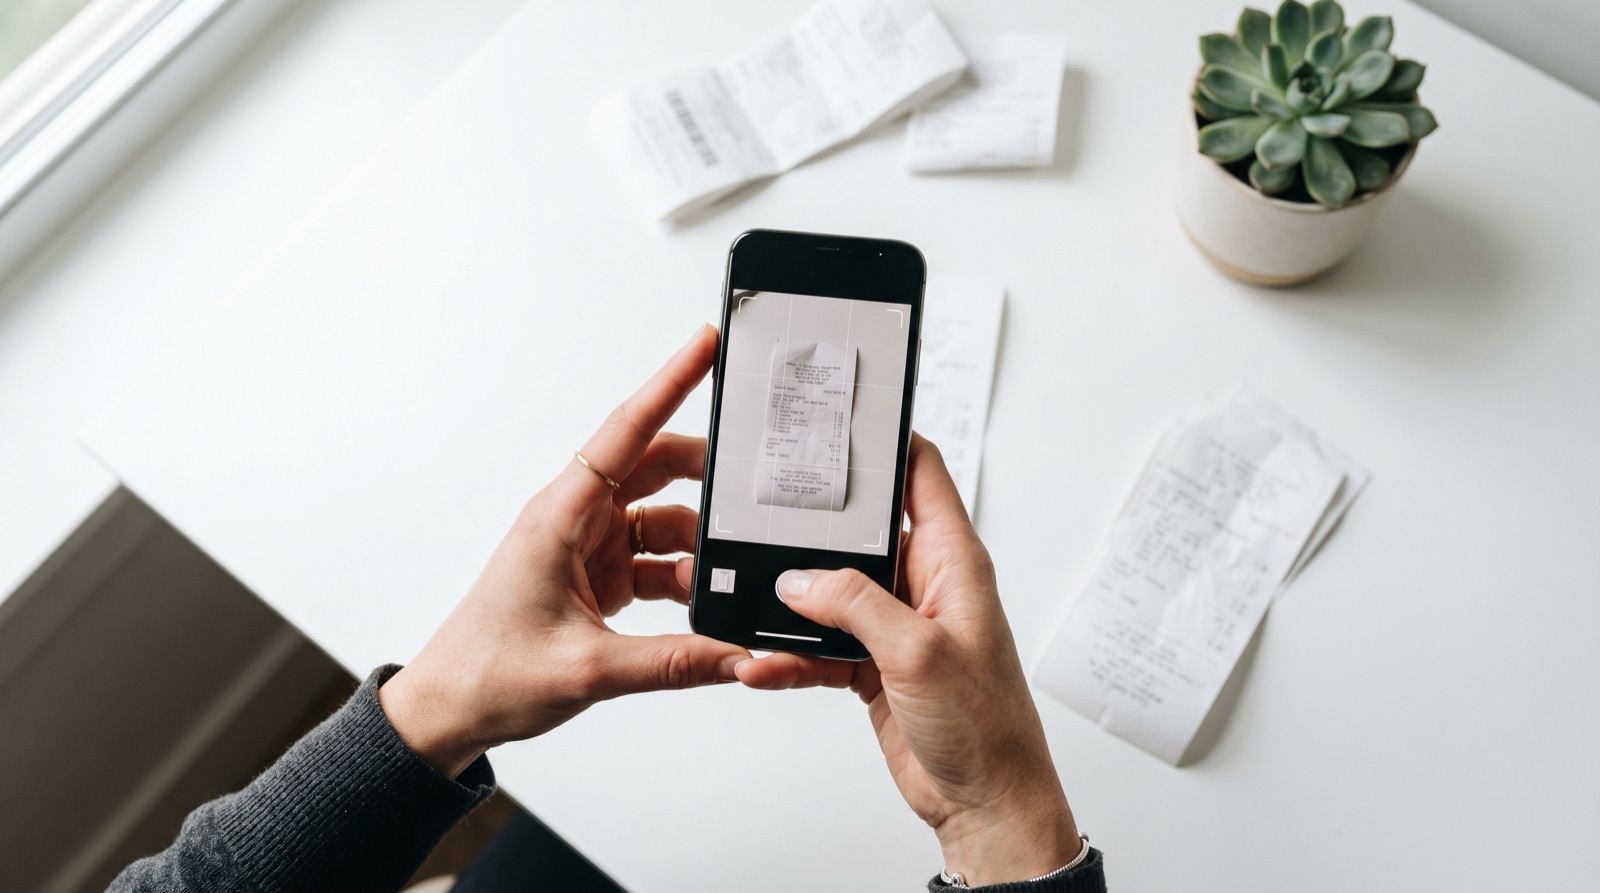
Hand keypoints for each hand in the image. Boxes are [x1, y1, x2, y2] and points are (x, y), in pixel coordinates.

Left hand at [380, 325, 749, 777]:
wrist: (448, 712)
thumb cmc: (488, 674)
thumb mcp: (589, 670)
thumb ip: (674, 662)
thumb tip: (738, 654)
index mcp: (560, 516)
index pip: (627, 431)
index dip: (671, 383)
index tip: (707, 344)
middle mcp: (574, 519)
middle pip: (655, 467)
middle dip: (708, 473)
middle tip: (755, 480)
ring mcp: (587, 547)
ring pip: (662, 518)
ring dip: (698, 545)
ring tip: (729, 574)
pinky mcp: (597, 577)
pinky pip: (655, 560)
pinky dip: (684, 578)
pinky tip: (705, 605)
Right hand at [705, 435, 1079, 884]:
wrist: (986, 803)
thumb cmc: (988, 728)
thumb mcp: (918, 653)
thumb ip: (856, 604)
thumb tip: (800, 578)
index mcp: (954, 561)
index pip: (922, 474)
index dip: (886, 441)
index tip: (839, 421)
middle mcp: (925, 584)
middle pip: (860, 532)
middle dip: (812, 530)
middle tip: (763, 515)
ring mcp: (896, 625)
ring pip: (830, 593)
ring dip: (790, 607)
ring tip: (751, 613)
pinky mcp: (873, 665)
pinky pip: (820, 646)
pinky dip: (790, 655)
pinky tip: (762, 664)